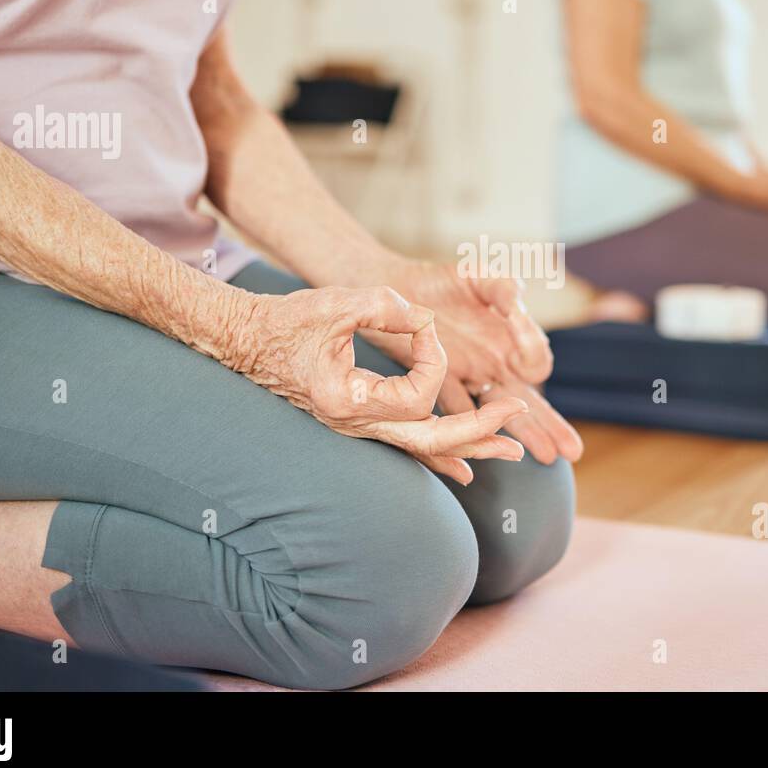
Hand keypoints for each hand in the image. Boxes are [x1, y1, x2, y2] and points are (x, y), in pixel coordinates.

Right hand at [226, 285, 527, 483]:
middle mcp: (356, 424)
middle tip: (519, 412)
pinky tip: (468, 464)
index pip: (419, 394)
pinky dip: (442, 449)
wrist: (249, 342)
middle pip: (432, 440)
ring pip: (424, 448)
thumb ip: (388, 307)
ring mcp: (359, 428)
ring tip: (512, 449)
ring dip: (470, 444)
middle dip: (480, 427)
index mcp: (350, 400)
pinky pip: (408, 442)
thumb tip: (428, 322)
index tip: (422, 322)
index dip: (434, 356)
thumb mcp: (339, 303)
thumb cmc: (289, 321)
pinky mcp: (362, 422)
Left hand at [377, 260, 584, 464]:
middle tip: (573, 449)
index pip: (536, 361)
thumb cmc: (440, 282)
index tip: (516, 321)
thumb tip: (518, 303)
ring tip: (546, 456)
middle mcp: (493, 365)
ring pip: (499, 414)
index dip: (532, 349)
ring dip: (523, 434)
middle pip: (530, 401)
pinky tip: (485, 443)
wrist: (394, 292)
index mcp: (509, 341)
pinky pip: (456, 409)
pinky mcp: (436, 384)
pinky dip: (469, 427)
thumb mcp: (476, 275)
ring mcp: (468, 379)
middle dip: (552, 424)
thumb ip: (500, 286)